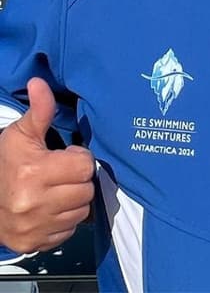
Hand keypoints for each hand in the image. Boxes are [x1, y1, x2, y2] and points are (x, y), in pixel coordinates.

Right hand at [0, 77, 94, 252]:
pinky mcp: (36, 243)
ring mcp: (35, 227)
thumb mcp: (19, 135)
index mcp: (32, 173)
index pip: (84, 165)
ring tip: (55, 191)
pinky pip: (69, 230)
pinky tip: (49, 209)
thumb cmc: (3, 164)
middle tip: (60, 175)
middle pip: (86, 189)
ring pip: (82, 211)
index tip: (64, 157)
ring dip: (74, 200)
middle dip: (77, 179)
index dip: (77, 159)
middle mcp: (34, 203)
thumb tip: (39, 82)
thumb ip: (39, 112)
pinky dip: (64, 221)